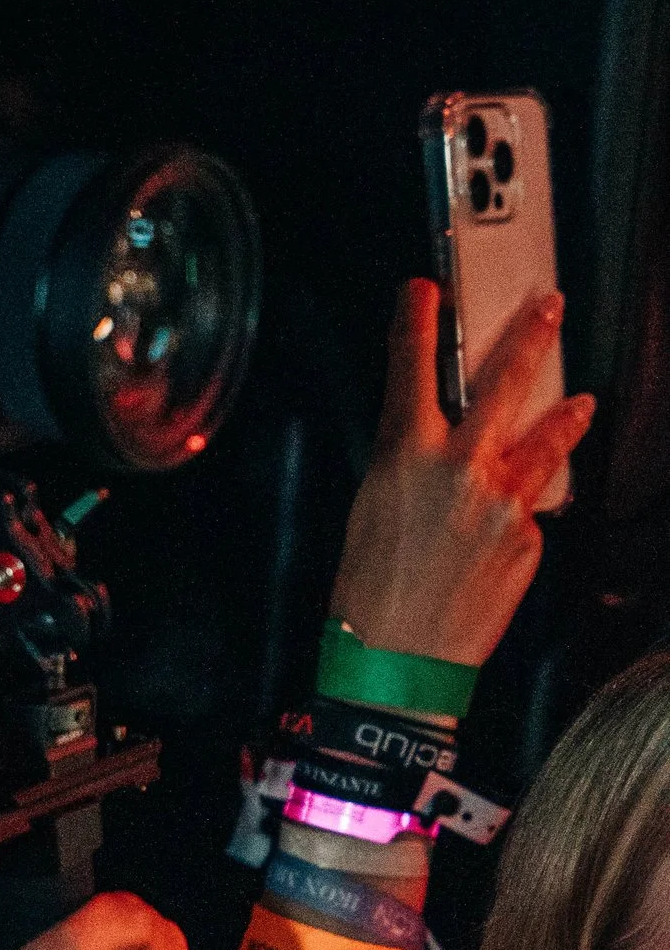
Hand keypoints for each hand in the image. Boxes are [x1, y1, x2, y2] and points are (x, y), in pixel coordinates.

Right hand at [329, 278, 588, 666]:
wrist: (400, 659)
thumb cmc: (368, 592)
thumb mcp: (370, 510)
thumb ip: (407, 466)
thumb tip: (435, 444)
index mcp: (405, 455)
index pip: (410, 369)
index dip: (416, 323)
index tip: (423, 290)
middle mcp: (461, 467)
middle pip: (504, 383)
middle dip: (529, 336)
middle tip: (550, 305)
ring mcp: (504, 501)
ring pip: (546, 442)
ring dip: (565, 416)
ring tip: (582, 401)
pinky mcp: (527, 538)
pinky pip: (530, 510)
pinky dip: (521, 511)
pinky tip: (505, 527)